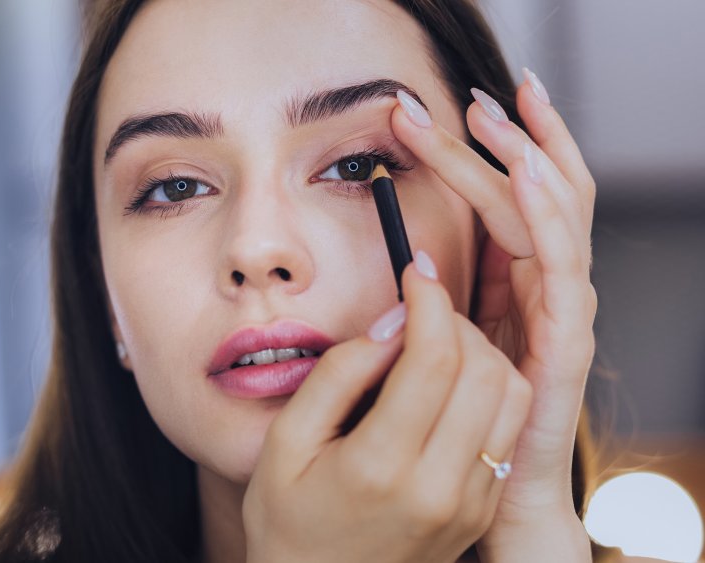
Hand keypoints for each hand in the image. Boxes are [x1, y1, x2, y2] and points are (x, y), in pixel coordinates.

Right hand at [242, 257, 532, 562]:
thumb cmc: (289, 520)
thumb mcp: (285, 442)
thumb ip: (338, 375)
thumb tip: (392, 325)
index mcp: (381, 467)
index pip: (435, 359)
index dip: (431, 301)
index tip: (416, 273)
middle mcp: (438, 487)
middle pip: (484, 370)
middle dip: (456, 320)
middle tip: (420, 310)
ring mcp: (468, 503)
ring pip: (512, 396)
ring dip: (481, 353)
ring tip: (436, 345)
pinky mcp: (482, 509)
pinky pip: (508, 429)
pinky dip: (489, 389)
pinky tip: (449, 384)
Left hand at [390, 70, 596, 558]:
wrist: (493, 492)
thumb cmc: (462, 414)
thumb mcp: (444, 340)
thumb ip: (441, 299)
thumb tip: (413, 253)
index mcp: (516, 282)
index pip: (508, 198)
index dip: (483, 152)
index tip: (443, 110)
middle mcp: (545, 287)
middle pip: (537, 194)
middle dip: (510, 140)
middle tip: (473, 96)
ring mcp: (561, 311)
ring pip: (556, 218)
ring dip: (529, 159)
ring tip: (503, 115)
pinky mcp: (565, 342)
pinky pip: (561, 270)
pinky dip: (547, 219)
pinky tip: (528, 177)